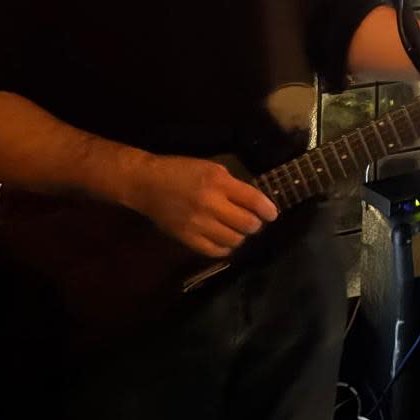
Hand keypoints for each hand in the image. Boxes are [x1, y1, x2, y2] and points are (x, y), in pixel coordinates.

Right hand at [122, 154, 277, 257]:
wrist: (146, 184)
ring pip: (234, 240)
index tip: (272, 214)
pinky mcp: (187, 238)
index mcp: (218, 182)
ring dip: (240, 236)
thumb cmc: (181, 170)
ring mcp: (198, 224)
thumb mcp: (211, 168)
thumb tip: (254, 202)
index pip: (253, 200)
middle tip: (253, 221)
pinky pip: (215, 251)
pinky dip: (225, 247)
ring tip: (237, 230)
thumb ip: (233, 185)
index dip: (268, 210)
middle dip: (255, 224)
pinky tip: (224, 240)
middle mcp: (210, 204)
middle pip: (247, 224)